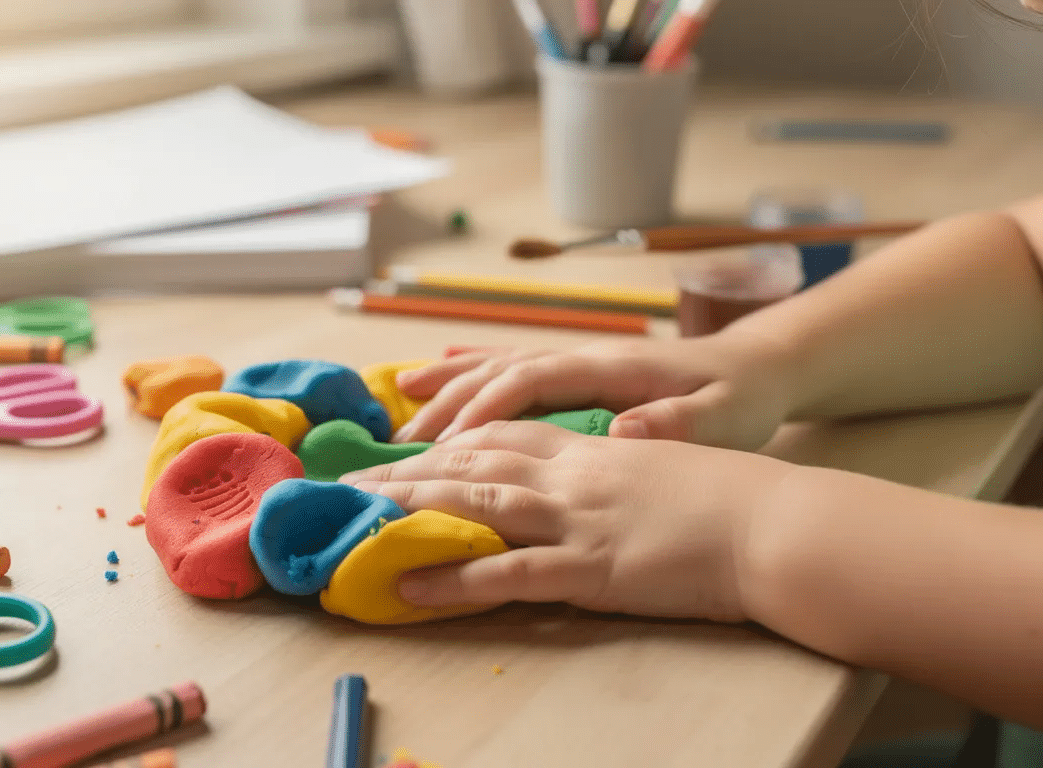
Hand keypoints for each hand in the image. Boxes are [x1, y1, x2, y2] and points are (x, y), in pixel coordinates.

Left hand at [342, 420, 793, 621]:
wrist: (779, 524)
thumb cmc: (733, 497)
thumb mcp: (665, 462)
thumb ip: (619, 454)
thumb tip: (602, 443)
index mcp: (592, 447)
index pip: (502, 433)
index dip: (447, 435)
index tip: (405, 443)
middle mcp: (573, 475)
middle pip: (472, 461)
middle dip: (408, 468)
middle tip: (353, 478)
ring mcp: (578, 519)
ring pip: (475, 503)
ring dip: (409, 509)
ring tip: (356, 516)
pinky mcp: (591, 568)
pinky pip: (506, 572)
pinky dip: (452, 577)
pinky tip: (408, 582)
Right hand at [391, 335, 796, 450]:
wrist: (758, 368)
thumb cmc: (741, 398)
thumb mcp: (725, 417)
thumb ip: (678, 423)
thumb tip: (626, 427)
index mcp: (610, 367)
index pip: (530, 380)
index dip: (483, 408)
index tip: (445, 444)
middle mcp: (583, 357)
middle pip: (498, 371)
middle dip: (447, 402)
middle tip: (402, 442)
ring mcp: (577, 361)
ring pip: (496, 366)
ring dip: (447, 384)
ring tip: (398, 404)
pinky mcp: (576, 371)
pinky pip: (510, 368)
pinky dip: (469, 371)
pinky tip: (436, 375)